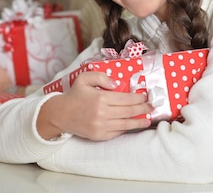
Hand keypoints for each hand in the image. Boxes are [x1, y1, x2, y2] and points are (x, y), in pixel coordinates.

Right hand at [37, 71, 151, 140]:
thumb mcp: (84, 78)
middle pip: (129, 111)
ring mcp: (101, 126)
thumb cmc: (74, 95)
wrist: (61, 114)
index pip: (126, 98)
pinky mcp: (100, 135)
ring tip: (147, 119)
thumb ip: (100, 76)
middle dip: (143, 108)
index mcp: (100, 98)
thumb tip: (116, 83)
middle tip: (151, 106)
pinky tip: (132, 124)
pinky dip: (126, 128)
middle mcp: (102, 113)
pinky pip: (118, 132)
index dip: (138, 98)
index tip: (144, 96)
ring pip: (126, 124)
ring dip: (139, 121)